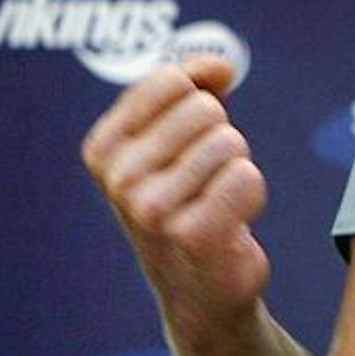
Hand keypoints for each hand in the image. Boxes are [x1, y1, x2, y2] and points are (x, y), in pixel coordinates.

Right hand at [81, 55, 269, 346]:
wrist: (199, 289)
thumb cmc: (187, 200)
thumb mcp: (171, 138)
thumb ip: (191, 86)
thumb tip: (221, 65)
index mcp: (104, 148)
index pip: (170, 81)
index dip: (202, 93)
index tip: (200, 127)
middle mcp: (120, 179)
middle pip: (205, 109)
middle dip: (219, 137)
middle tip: (204, 179)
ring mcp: (153, 209)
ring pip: (230, 142)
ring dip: (235, 169)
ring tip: (215, 202)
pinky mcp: (193, 234)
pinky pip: (246, 177)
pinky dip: (251, 195)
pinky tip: (230, 223)